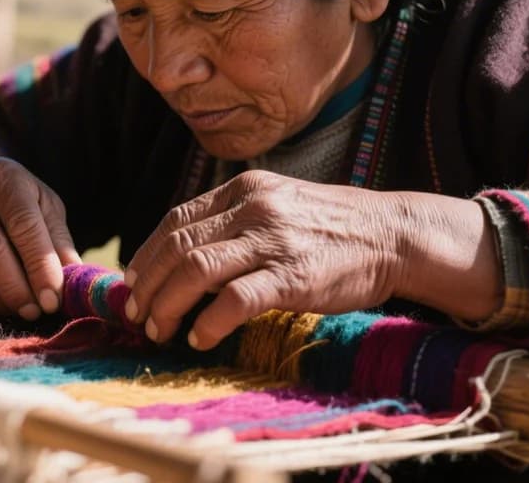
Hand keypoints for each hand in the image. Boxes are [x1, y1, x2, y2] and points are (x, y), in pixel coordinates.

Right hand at [0, 156, 80, 318]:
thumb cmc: (18, 203)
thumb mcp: (45, 207)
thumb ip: (59, 241)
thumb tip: (73, 279)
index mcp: (1, 178)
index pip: (21, 224)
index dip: (39, 264)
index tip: (54, 296)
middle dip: (19, 288)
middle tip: (39, 311)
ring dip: (1, 301)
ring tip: (25, 309)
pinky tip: (1, 304)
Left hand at [124, 170, 500, 349]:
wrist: (395, 234)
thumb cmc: (334, 227)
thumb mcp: (280, 204)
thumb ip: (236, 220)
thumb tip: (187, 255)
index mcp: (245, 188)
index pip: (176, 220)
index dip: (147, 253)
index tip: (133, 280)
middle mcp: (253, 207)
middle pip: (177, 247)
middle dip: (148, 285)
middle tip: (137, 314)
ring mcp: (272, 239)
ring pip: (195, 270)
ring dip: (167, 305)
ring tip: (158, 331)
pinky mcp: (293, 275)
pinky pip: (234, 300)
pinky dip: (208, 322)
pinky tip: (199, 338)